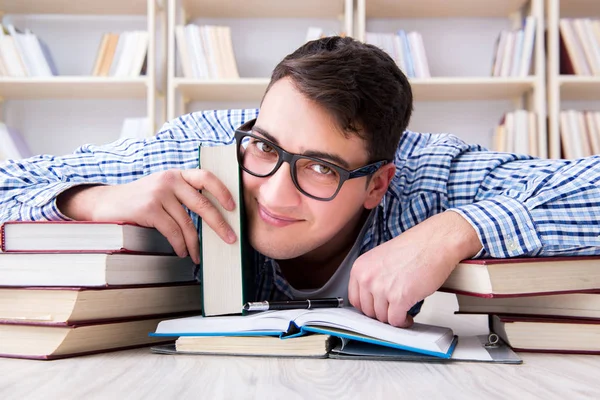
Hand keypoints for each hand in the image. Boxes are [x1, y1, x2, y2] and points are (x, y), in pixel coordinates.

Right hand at [57, 169, 236, 263]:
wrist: (105, 203)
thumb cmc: (139, 200)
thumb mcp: (162, 190)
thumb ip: (183, 195)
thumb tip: (213, 217)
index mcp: (177, 175)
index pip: (206, 177)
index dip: (223, 191)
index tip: (233, 207)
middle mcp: (169, 180)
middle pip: (202, 204)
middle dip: (219, 224)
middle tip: (230, 238)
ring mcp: (158, 194)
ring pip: (187, 223)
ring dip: (195, 243)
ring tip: (197, 255)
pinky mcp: (148, 209)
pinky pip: (172, 232)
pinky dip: (180, 245)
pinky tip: (182, 252)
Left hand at [348, 211, 481, 327]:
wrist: (434, 242)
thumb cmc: (414, 247)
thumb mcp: (381, 259)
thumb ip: (372, 277)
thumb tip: (371, 297)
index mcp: (360, 267)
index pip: (355, 299)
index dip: (368, 307)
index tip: (376, 309)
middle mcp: (367, 278)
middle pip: (368, 311)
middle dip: (382, 313)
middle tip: (392, 310)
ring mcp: (382, 289)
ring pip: (382, 318)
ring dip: (393, 318)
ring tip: (402, 312)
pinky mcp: (399, 298)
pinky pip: (396, 321)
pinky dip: (402, 322)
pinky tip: (408, 317)